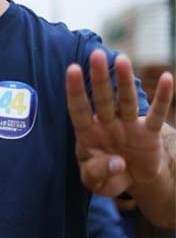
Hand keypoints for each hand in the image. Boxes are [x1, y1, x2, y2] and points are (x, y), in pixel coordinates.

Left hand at [67, 50, 173, 196]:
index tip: (71, 68)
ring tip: (122, 59)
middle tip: (96, 54)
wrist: (131, 181)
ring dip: (124, 81)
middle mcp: (107, 124)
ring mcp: (128, 126)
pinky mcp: (149, 133)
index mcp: (87, 133)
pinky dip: (162, 97)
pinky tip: (166, 78)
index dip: (74, 90)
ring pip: (125, 100)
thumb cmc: (105, 176)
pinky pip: (156, 113)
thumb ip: (98, 174)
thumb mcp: (95, 182)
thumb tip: (117, 163)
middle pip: (102, 98)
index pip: (78, 109)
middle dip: (98, 78)